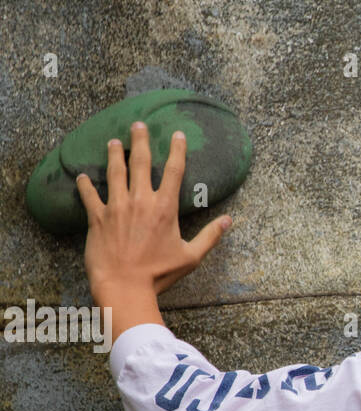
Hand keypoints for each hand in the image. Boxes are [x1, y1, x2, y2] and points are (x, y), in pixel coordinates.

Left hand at [76, 122, 232, 338]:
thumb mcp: (191, 257)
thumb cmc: (159, 274)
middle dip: (141, 141)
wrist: (125, 286)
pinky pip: (89, 196)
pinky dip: (85, 185)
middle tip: (138, 125)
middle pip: (141, 162)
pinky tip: (81, 177)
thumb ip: (210, 236)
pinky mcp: (98, 218)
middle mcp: (140, 201)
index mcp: (164, 208)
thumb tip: (229, 221)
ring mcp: (117, 207)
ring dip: (114, 154)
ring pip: (114, 172)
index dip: (177, 150)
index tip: (177, 134)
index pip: (174, 171)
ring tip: (114, 142)